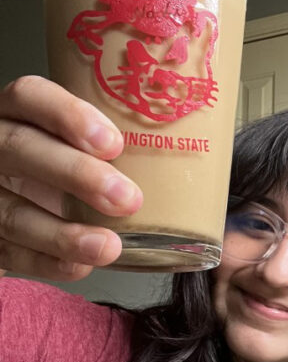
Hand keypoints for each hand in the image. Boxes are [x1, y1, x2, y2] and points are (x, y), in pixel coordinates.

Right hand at [0, 76, 141, 279]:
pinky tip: (80, 265)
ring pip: (12, 210)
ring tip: (109, 247)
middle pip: (20, 148)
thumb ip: (113, 148)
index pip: (30, 96)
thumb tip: (195, 156)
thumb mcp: (83, 151)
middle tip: (128, 199)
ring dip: (63, 232)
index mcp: (17, 115)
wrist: (23, 213)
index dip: (67, 115)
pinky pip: (10, 251)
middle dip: (75, 173)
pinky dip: (47, 262)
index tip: (113, 143)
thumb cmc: (66, 175)